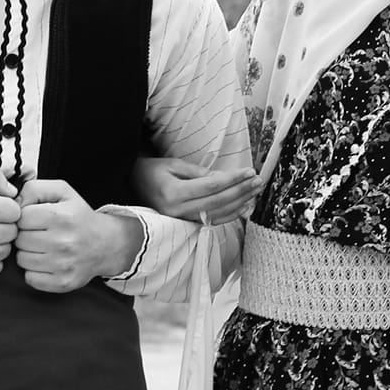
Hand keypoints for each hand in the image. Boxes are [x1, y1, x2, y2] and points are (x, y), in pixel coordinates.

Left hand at [15, 178, 138, 293]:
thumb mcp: (62, 191)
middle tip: (39, 234)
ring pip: (22, 260)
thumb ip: (34, 189)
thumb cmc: (79, 216)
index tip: (35, 219)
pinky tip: (45, 262)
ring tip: (43, 247)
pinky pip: (30, 278)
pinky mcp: (63, 282)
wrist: (107, 244)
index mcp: (62, 217)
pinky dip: (34, 271)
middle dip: (25, 235)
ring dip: (28, 253)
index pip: (21, 218)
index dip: (24, 217)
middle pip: (20, 240)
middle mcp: (64, 242)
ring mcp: (64, 265)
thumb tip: (14, 204)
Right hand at [131, 153, 260, 224]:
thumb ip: (198, 173)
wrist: (131, 187)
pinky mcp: (185, 224)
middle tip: (258, 180)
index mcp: (173, 193)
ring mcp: (181, 220)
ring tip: (255, 191)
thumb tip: (223, 178)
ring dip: (240, 203)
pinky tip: (244, 206)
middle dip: (241, 190)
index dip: (233, 179)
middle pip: (218, 201)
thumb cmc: (152, 171)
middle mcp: (178, 210)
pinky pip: (212, 221)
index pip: (211, 186)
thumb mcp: (173, 165)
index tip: (249, 171)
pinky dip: (230, 215)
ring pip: (218, 214)